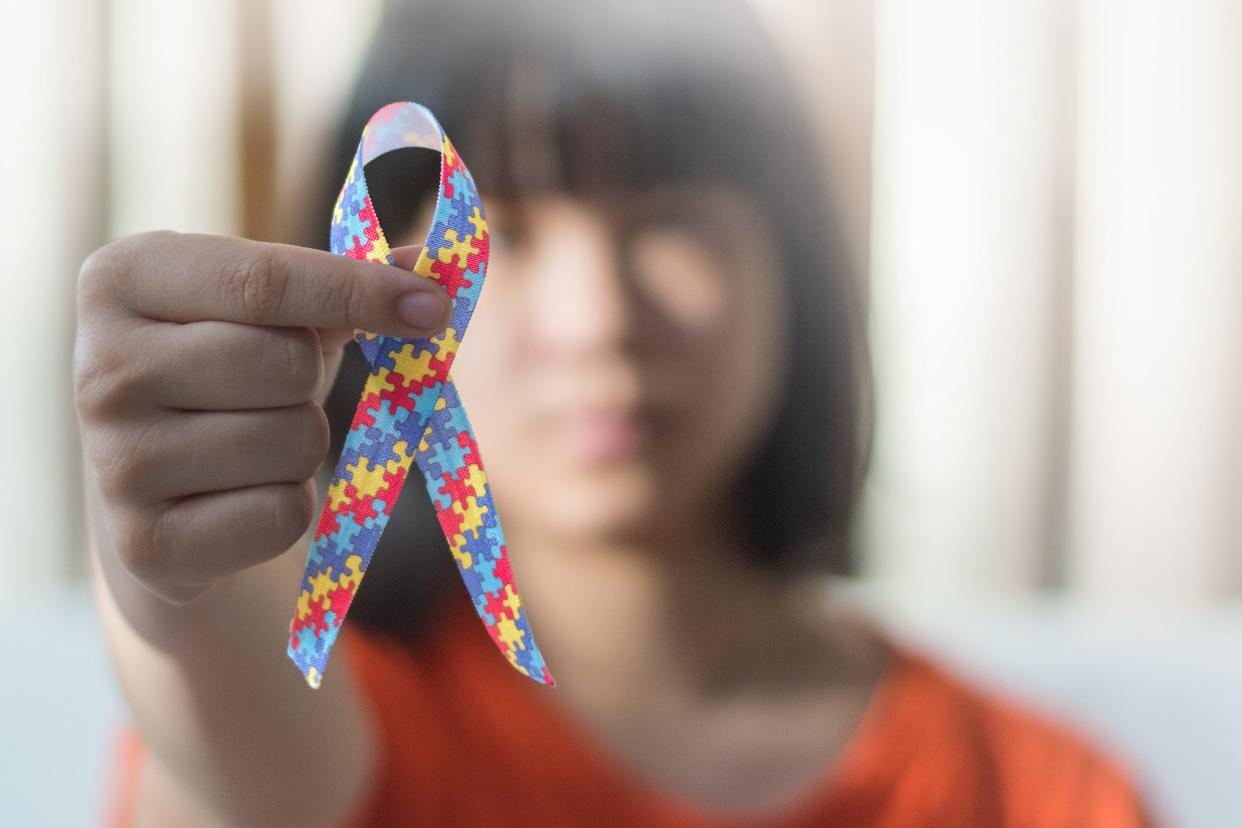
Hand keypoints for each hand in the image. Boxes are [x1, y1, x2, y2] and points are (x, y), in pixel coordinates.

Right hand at [73, 230, 444, 602]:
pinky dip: (289, 506)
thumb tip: (435, 269)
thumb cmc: (227, 371)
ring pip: (294, 442)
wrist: (152, 486)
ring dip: (302, 446)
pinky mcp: (145, 544)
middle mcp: (98, 367)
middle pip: (285, 365)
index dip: (357, 290)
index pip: (263, 279)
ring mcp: (114, 462)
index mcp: (123, 277)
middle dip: (311, 380)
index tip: (433, 306)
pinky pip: (284, 513)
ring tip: (250, 442)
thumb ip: (350, 280)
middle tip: (275, 388)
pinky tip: (239, 495)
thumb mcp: (273, 311)